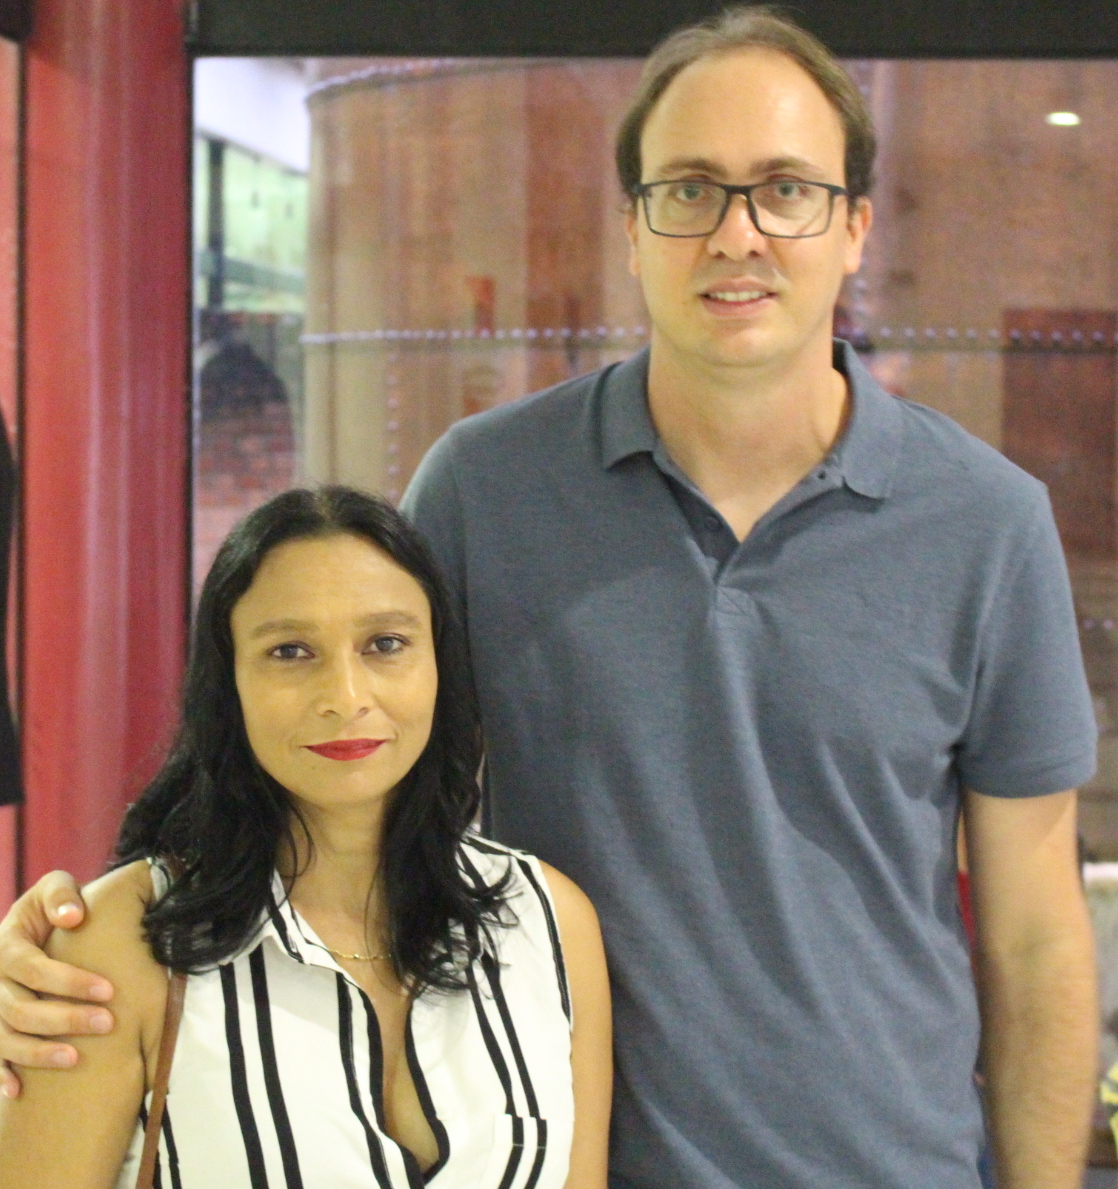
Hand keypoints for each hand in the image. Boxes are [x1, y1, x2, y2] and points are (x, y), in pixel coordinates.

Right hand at [0, 871, 113, 1098]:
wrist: (28, 927)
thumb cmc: (50, 909)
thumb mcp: (53, 888)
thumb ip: (61, 895)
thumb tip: (73, 916)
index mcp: (6, 947)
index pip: (34, 969)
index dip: (70, 982)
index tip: (109, 990)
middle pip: (21, 1008)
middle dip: (64, 1018)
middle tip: (106, 1023)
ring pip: (4, 1037)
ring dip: (38, 1051)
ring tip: (75, 1058)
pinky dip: (0, 1075)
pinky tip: (18, 1092)